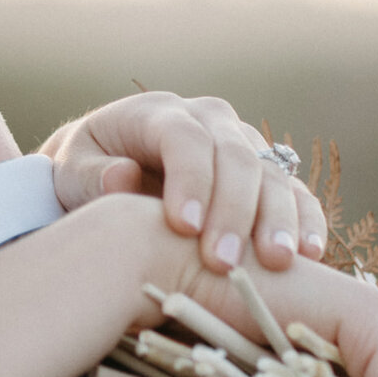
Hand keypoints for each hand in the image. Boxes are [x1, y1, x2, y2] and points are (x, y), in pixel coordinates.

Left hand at [46, 92, 327, 274]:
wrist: (102, 170)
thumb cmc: (81, 172)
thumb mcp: (68, 171)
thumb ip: (90, 175)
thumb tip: (123, 177)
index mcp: (158, 114)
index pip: (185, 139)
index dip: (190, 180)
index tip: (184, 227)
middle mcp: (209, 121)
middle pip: (235, 158)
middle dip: (233, 211)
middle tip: (222, 263)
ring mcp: (242, 145)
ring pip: (271, 175)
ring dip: (277, 219)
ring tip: (277, 263)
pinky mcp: (264, 175)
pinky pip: (294, 193)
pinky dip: (305, 220)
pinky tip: (309, 253)